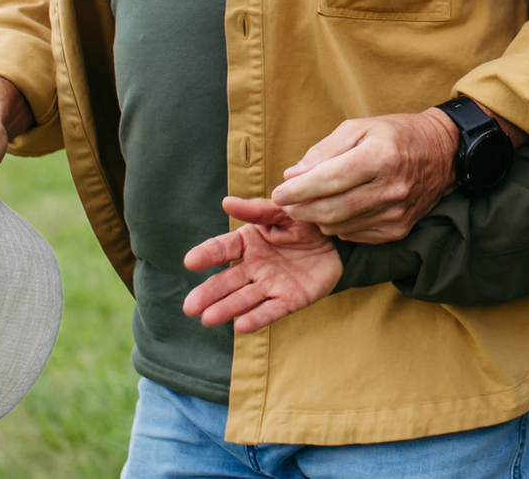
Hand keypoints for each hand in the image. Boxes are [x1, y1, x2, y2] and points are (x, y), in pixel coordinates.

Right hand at [180, 197, 343, 332]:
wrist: (339, 240)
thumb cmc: (306, 222)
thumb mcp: (284, 211)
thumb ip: (257, 210)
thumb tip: (227, 202)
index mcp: (249, 242)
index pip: (223, 248)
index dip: (207, 254)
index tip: (191, 261)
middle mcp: (255, 266)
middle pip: (227, 281)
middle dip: (209, 293)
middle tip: (189, 307)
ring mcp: (271, 285)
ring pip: (244, 299)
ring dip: (226, 309)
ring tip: (207, 319)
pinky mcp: (289, 300)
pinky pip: (271, 310)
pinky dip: (257, 318)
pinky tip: (241, 326)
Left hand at [270, 102, 526, 242]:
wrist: (443, 154)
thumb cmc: (395, 135)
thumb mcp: (359, 128)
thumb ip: (323, 151)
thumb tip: (292, 176)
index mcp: (379, 157)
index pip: (329, 180)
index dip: (298, 190)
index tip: (278, 193)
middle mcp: (390, 188)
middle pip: (331, 209)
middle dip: (301, 209)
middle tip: (287, 204)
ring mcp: (396, 213)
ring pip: (340, 226)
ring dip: (318, 218)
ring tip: (311, 204)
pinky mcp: (398, 229)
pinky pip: (355, 235)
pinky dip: (339, 226)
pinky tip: (338, 211)